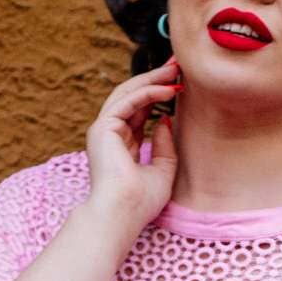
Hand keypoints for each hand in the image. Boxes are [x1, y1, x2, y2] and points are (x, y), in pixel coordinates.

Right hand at [85, 58, 181, 228]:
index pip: (139, 111)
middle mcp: (110, 134)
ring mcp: (104, 129)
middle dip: (155, 79)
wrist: (122, 215)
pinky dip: (149, 92)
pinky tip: (169, 89)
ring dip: (153, 79)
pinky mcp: (103, 127)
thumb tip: (166, 119)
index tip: (179, 83)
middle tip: (177, 66)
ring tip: (175, 70)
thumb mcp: (162, 171)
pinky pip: (128, 101)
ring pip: (128, 93)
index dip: (158, 94)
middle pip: (133, 97)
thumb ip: (163, 146)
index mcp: (122, 145)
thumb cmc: (140, 203)